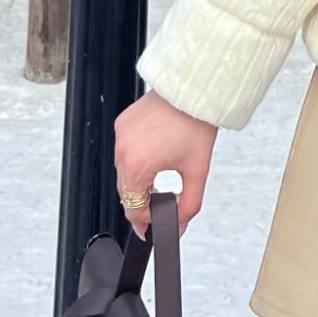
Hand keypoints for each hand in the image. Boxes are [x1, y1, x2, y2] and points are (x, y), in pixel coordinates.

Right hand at [113, 90, 217, 238]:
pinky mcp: (122, 123)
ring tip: (160, 176)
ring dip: (139, 178)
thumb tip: (179, 222)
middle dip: (143, 199)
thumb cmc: (195, 123)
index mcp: (138, 165)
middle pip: (127, 191)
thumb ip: (189, 203)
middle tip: (159, 201)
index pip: (132, 207)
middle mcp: (123, 150)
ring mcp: (120, 135)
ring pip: (124, 170)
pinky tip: (154, 153)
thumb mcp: (197, 170)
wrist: (193, 89)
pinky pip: (124, 150)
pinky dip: (136, 157)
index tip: (150, 227)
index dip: (145, 220)